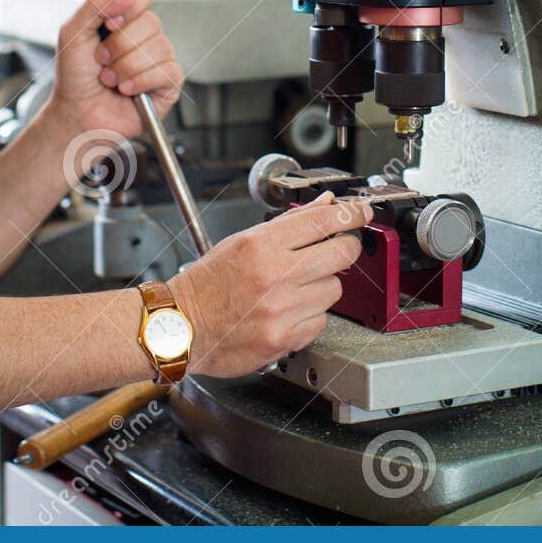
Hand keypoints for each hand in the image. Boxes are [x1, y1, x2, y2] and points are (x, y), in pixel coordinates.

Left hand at [45, 0, 182, 141]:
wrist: (76, 113)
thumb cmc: (74, 77)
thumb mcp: (72, 32)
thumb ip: (95, 3)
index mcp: (123, 19)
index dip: (127, 8)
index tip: (108, 24)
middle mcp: (143, 37)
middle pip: (151, 22)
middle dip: (120, 45)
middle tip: (101, 60)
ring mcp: (158, 60)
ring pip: (160, 47)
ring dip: (126, 67)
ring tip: (110, 79)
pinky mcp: (168, 84)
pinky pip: (167, 72)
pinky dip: (141, 82)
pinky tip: (126, 90)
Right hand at [169, 193, 370, 377]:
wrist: (179, 327)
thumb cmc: (206, 285)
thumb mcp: (241, 242)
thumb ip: (287, 224)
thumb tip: (324, 205)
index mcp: (261, 245)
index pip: (323, 220)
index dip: (351, 213)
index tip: (361, 212)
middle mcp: (274, 275)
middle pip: (342, 253)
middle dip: (346, 247)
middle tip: (338, 248)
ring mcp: (282, 309)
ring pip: (334, 289)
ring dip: (322, 285)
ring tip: (295, 287)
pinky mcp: (285, 338)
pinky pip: (320, 321)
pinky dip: (310, 315)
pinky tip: (288, 311)